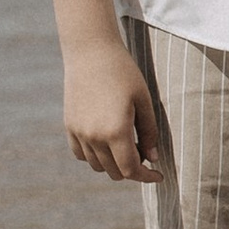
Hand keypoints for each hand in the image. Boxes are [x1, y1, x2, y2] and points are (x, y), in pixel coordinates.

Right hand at [64, 37, 162, 180]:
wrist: (91, 52)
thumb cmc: (123, 72)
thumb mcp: (144, 100)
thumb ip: (149, 132)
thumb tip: (153, 158)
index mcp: (116, 131)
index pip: (131, 170)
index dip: (147, 177)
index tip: (158, 175)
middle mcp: (94, 137)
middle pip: (115, 172)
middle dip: (133, 170)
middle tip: (145, 154)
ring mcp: (79, 133)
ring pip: (97, 166)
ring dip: (114, 163)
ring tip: (127, 144)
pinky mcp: (69, 126)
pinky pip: (81, 154)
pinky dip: (95, 156)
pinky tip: (107, 142)